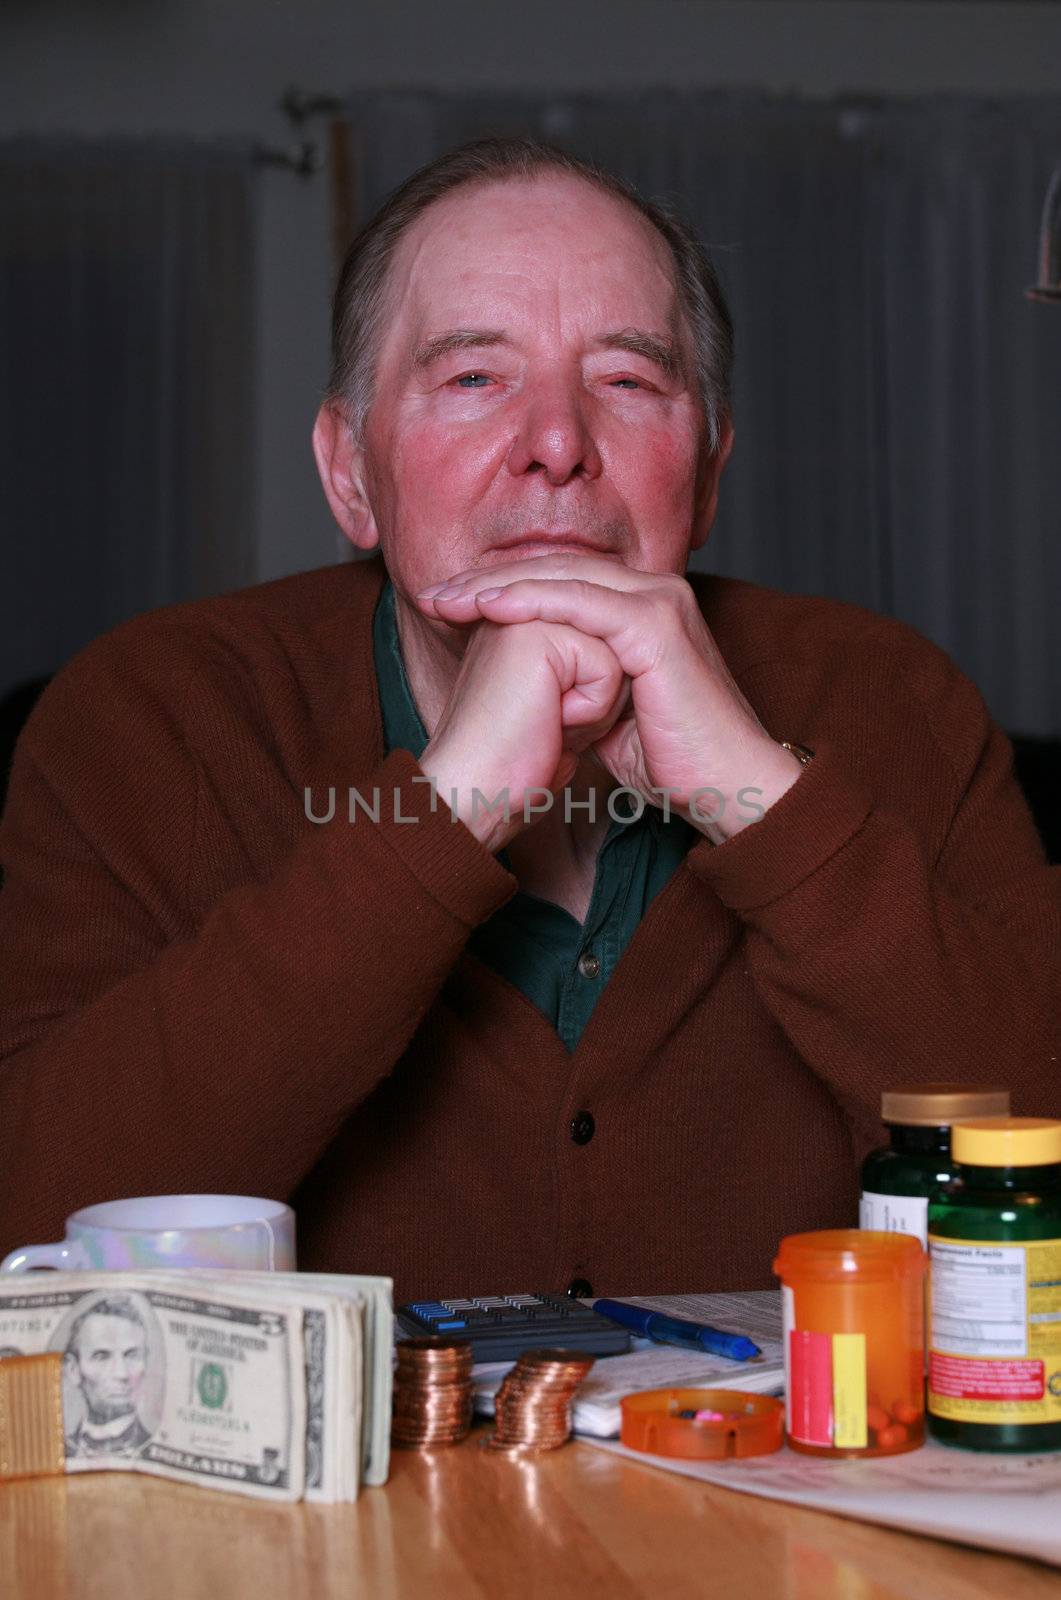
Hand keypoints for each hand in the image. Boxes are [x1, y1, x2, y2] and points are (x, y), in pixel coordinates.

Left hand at [416, 553, 804, 840]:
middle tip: (433, 592)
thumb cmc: (675, 761)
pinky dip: (531, 600)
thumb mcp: (608, 716)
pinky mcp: (659, 625)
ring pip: (564, 577)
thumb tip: (536, 690)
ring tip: (446, 596)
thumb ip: (577, 687)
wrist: (729, 787)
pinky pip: (582, 601)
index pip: (560, 580)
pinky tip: (489, 606)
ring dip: (497, 584)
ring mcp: (661, 602)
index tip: (448, 605)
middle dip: (487, 579)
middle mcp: (655, 591)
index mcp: (643, 606)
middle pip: (555, 568)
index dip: (500, 588)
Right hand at [417, 613, 628, 852]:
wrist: (479, 795)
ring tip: (549, 721)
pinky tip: (548, 722)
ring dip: (598, 703)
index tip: (549, 720)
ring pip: (618, 650)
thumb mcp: (566, 705)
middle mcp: (524, 606)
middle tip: (550, 723)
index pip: (609, 639)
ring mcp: (526, 612)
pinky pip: (609, 668)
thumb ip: (590, 666)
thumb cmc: (520, 763)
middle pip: (617, 639)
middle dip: (601, 694)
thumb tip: (635, 649)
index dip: (600, 694)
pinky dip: (590, 710)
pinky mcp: (536, 632)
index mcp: (527, 618)